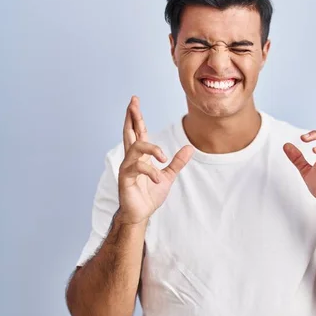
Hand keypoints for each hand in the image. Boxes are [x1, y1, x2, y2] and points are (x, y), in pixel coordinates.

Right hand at [118, 96, 193, 223]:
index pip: (138, 132)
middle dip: (131, 116)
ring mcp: (127, 167)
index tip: (135, 101)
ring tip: (163, 157)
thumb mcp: (168, 176)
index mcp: (141, 156)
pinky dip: (150, 171)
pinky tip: (157, 179)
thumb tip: (190, 148)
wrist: (141, 214)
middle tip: (132, 102)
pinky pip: (137, 167)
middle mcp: (131, 158)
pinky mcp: (125, 178)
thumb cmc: (149, 194)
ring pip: (136, 147)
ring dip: (151, 148)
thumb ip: (177, 162)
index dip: (136, 117)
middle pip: (129, 132)